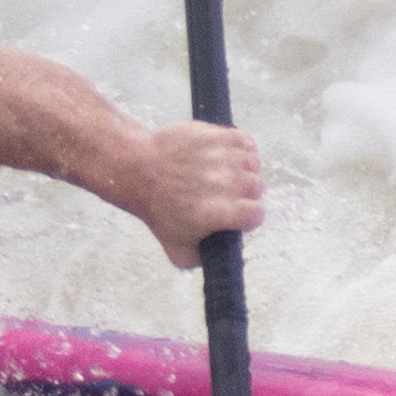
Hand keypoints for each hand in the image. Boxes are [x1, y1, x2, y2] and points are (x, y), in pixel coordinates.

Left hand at [136, 119, 264, 270]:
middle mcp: (225, 183)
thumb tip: (222, 259)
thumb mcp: (177, 250)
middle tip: (227, 194)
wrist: (137, 170)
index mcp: (220, 212)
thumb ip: (203, 261)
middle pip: (258, 187)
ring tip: (226, 174)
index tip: (236, 215)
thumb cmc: (157, 208)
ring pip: (253, 163)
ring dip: (244, 169)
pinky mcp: (216, 135)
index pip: (257, 214)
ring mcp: (222, 157)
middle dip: (246, 193)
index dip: (248, 217)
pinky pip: (245, 141)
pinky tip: (229, 156)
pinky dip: (242, 148)